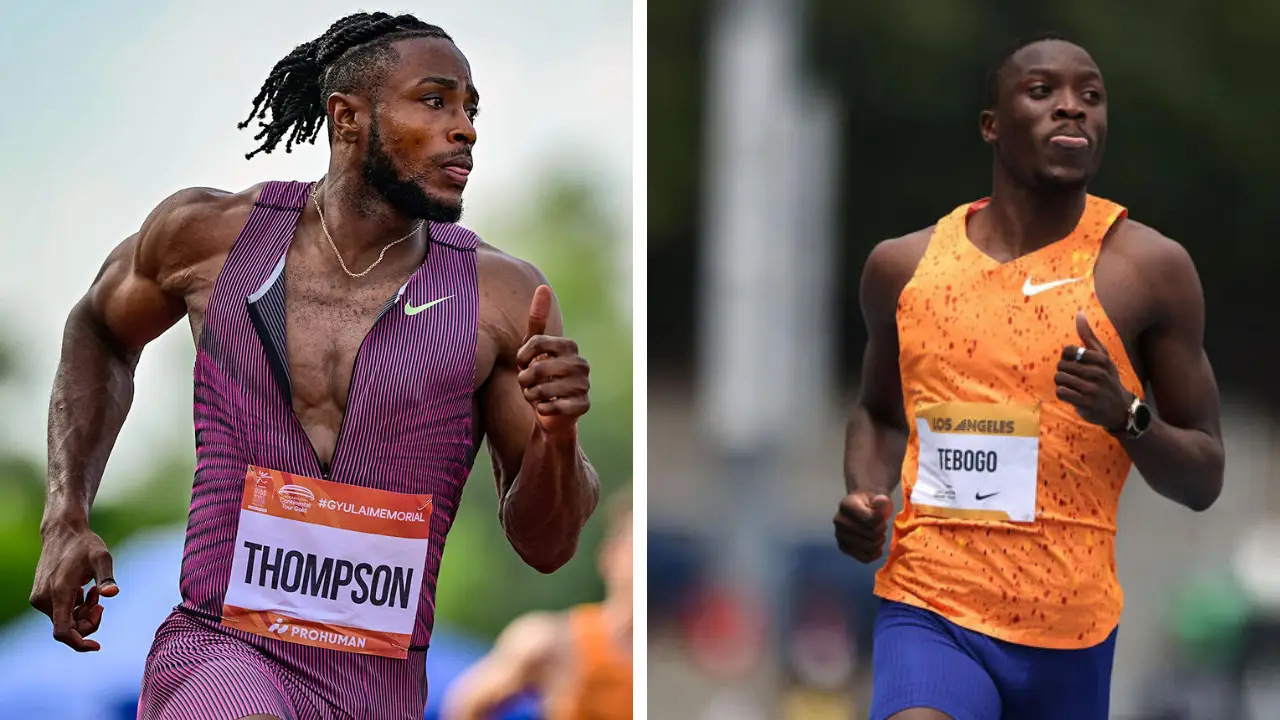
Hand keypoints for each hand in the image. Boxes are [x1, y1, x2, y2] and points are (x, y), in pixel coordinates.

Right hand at [29, 522, 118, 651]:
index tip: (96, 646)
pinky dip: (76, 607)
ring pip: (65, 620)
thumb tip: (112, 594)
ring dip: (83, 612)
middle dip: (89, 620)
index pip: (63, 632)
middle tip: (101, 602)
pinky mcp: (41, 596)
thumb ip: (106, 578)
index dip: (79, 643)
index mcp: (58, 594)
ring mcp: (40, 599)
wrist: (62, 532)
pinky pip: (61, 612)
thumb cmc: (85, 544)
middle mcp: (44, 600)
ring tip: (94, 590)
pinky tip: (86, 590)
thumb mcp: (102, 558)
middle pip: (69, 627)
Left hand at [516, 285, 590, 435]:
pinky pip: (554, 408)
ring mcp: (584, 385)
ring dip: (532, 395)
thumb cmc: (540, 374)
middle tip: (526, 384)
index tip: (521, 364)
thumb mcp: (535, 346)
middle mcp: (581, 363)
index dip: (522, 356)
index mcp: (569, 345)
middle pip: (539, 368)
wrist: (551, 410)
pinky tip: (545, 408)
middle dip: (525, 380)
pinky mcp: (583, 405)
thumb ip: (538, 319)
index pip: (537, 342)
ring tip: (534, 395)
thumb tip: (543, 285)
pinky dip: (543, 410)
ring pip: (545, 390)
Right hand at [833, 490, 893, 562]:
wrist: (863, 506)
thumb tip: (880, 502)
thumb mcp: (880, 496)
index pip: (870, 520)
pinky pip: (863, 558)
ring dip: (879, 542)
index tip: (882, 516)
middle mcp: (839, 520)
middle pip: (870, 535)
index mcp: (846, 505)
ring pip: (867, 548)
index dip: (881, 520)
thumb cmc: (872, 502)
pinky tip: (878, 548)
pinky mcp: (844, 547)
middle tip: (881, 525)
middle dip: (881, 531)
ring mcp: (840, 535)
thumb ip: (882, 500)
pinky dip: (874, 555)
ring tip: (879, 534)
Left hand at [1056, 312, 1131, 432]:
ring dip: (1063, 384)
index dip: (1067, 358)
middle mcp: (1098, 372)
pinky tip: (1073, 396)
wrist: (1120, 409)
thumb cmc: (1107, 378)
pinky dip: (1063, 394)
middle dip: (1064, 372)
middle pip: (1061, 365)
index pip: (1068, 351)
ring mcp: (1092, 388)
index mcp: (1101, 358)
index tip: (1076, 365)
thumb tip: (1079, 313)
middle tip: (1076, 379)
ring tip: (1074, 388)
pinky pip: (1061, 392)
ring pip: (1059, 378)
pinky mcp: (1086, 402)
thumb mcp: (1102, 357)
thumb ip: (1088, 336)